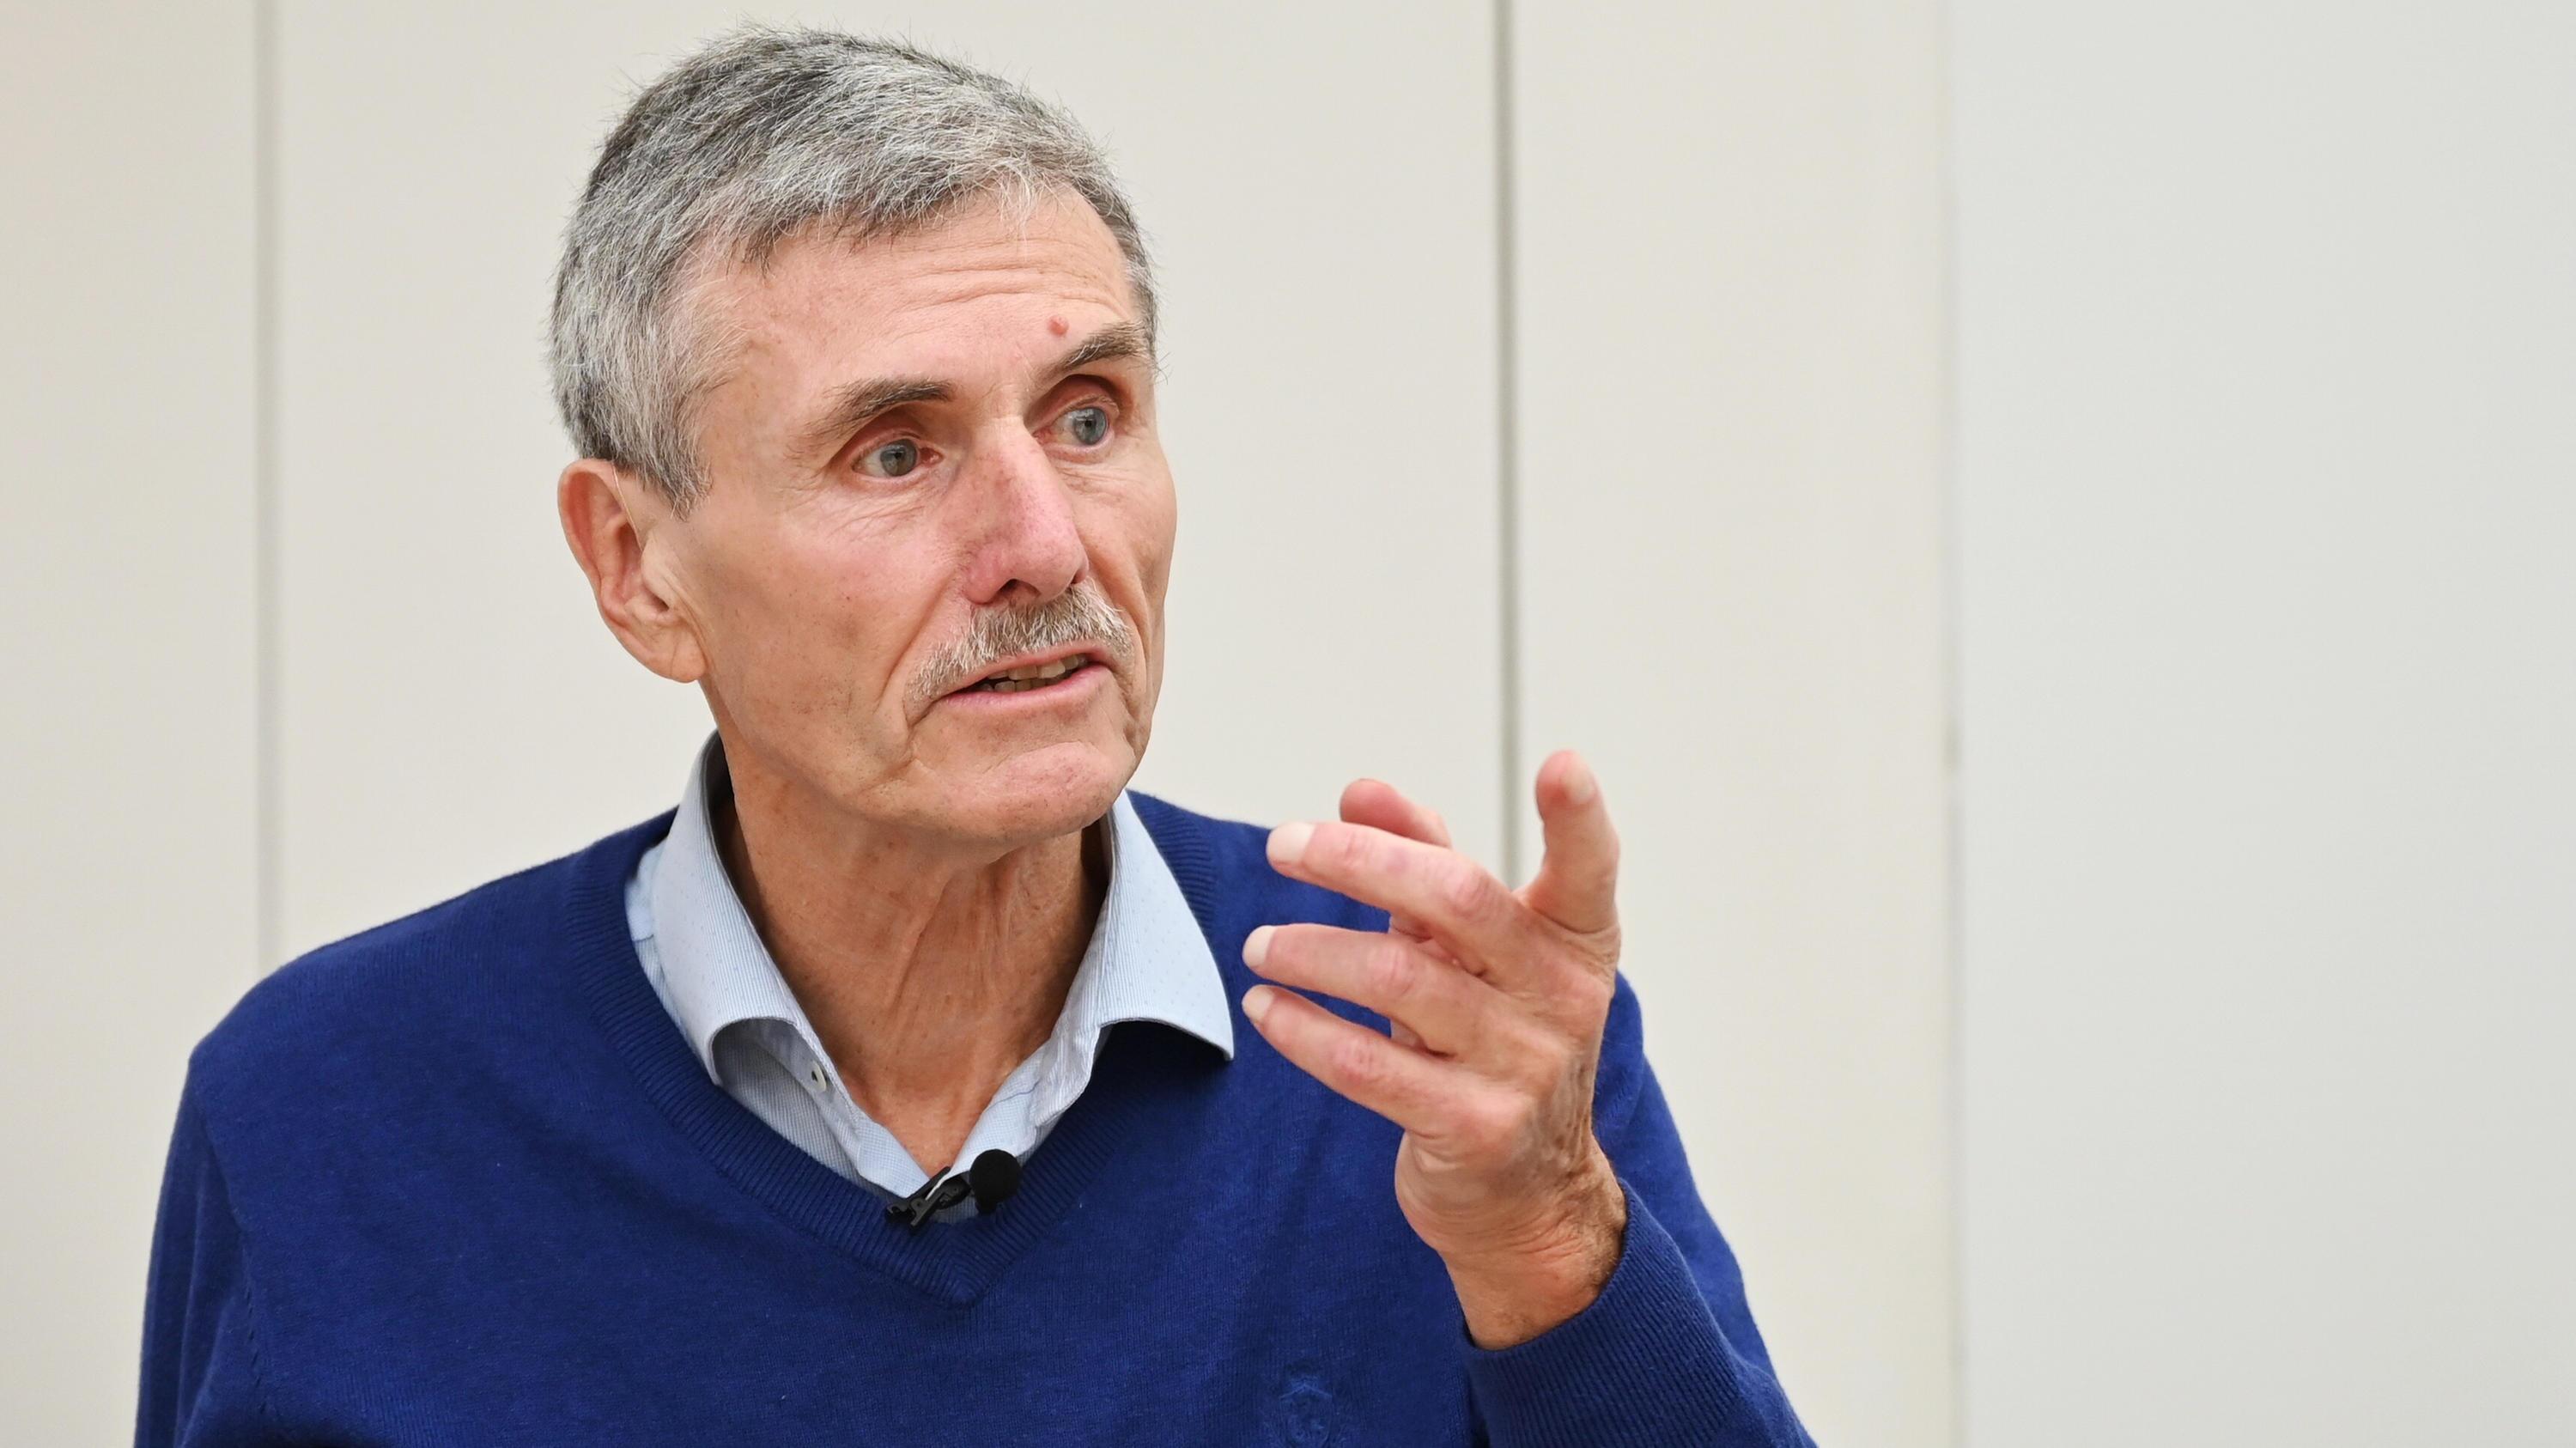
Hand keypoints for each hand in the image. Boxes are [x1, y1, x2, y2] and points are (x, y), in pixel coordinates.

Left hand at [1241, 750, 1628, 1347]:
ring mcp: (1524, 1067)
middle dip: (1357, 860)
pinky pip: (1368, 1066)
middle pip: (1458, 900)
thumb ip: (1424, 862)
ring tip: (1260, 943)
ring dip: (1311, 951)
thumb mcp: (1475, 952)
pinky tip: (1266, 1007)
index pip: (1588, 870)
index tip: (1563, 763)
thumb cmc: (1492, 1041)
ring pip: (1398, 980)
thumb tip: (1360, 788)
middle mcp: (1561, 998)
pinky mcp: (1473, 1128)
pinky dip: (1304, 1028)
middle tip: (1282, 845)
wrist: (1526, 1195)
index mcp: (1574, 941)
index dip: (1579, 818)